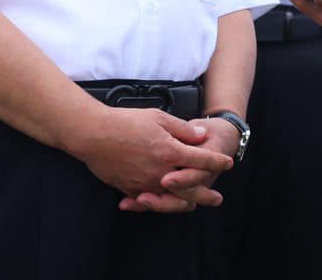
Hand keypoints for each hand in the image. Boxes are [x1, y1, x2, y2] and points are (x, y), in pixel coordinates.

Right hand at [78, 106, 232, 213]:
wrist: (93, 134)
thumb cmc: (125, 122)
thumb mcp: (158, 117)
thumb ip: (182, 129)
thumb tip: (201, 136)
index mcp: (170, 151)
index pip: (201, 159)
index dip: (216, 161)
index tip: (228, 162)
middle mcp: (160, 172)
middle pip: (190, 189)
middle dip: (207, 194)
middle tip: (218, 198)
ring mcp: (145, 184)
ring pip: (171, 200)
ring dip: (185, 202)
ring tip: (194, 204)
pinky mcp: (130, 189)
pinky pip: (149, 201)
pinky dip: (159, 203)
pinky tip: (164, 202)